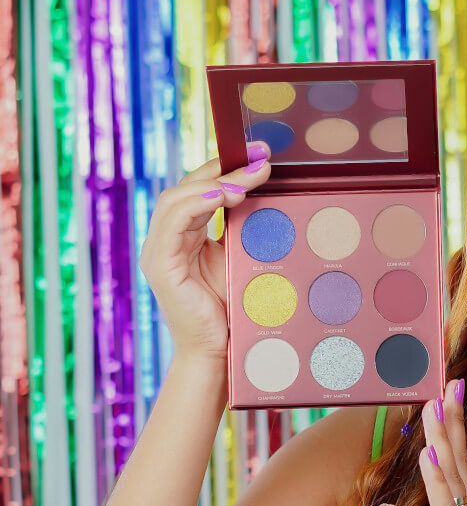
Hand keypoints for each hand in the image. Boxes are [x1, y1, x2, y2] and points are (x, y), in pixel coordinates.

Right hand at [139, 142, 271, 360]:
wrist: (221, 353)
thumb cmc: (233, 308)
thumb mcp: (240, 258)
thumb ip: (243, 228)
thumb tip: (269, 193)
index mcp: (182, 236)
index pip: (199, 189)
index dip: (226, 167)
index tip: (259, 153)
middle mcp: (166, 240)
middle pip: (188, 187)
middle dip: (224, 167)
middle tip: (261, 155)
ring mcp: (158, 252)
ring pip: (177, 199)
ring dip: (216, 182)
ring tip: (248, 176)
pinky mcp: (160, 265)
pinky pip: (173, 223)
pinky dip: (197, 203)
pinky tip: (224, 196)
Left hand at [377, 379, 466, 505]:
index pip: (455, 469)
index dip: (451, 434)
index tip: (445, 401)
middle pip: (458, 461)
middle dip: (454, 421)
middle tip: (451, 383)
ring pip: (452, 474)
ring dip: (443, 437)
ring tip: (436, 404)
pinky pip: (446, 504)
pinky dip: (438, 477)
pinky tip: (430, 452)